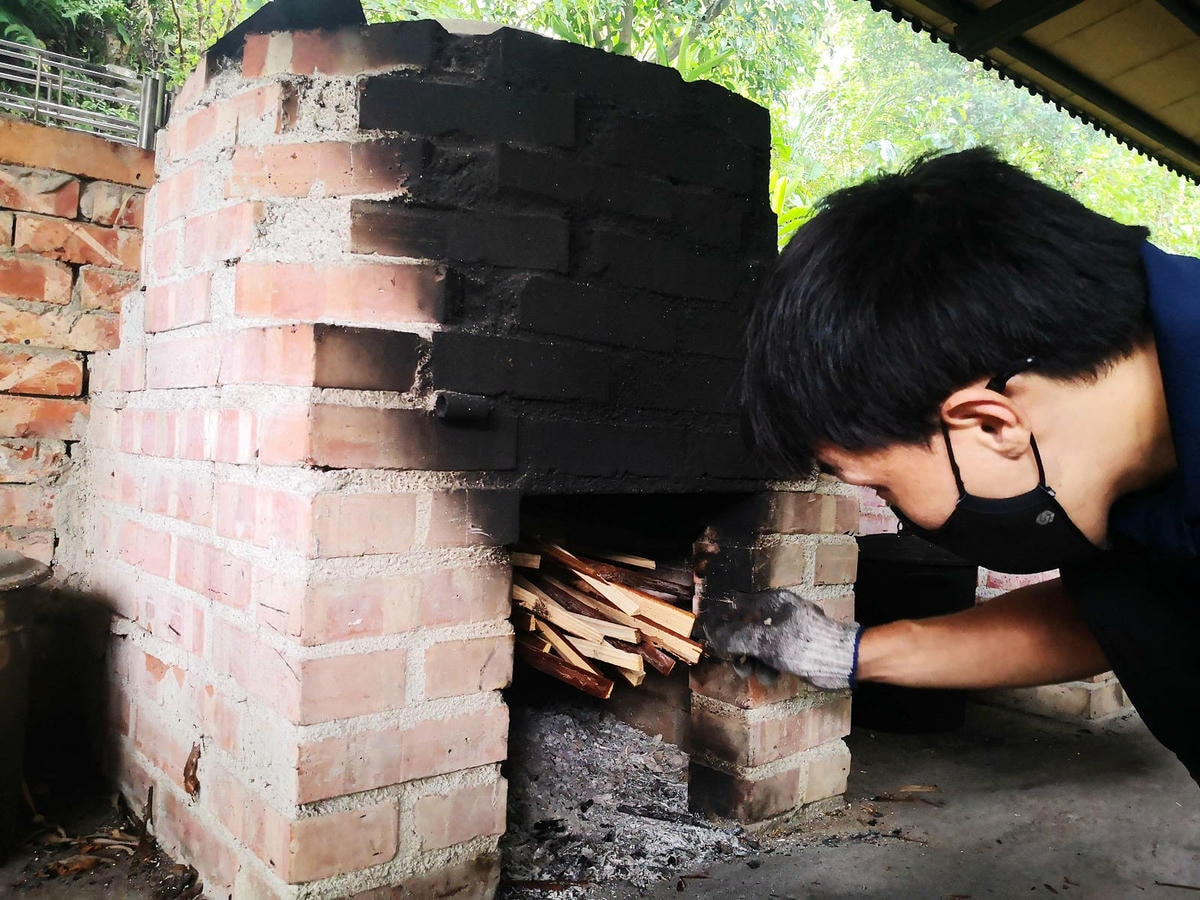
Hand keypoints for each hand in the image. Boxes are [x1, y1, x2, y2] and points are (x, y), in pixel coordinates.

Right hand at [699, 588, 861, 689]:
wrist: (843, 661)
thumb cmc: (806, 645)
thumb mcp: (767, 642)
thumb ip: (738, 638)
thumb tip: (713, 634)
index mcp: (773, 602)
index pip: (738, 606)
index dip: (722, 621)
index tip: (711, 638)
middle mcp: (778, 613)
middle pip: (746, 628)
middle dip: (737, 647)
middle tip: (733, 663)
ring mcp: (786, 631)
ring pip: (757, 644)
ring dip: (752, 661)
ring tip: (751, 674)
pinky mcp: (792, 648)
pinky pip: (771, 655)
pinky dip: (768, 666)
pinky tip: (771, 678)